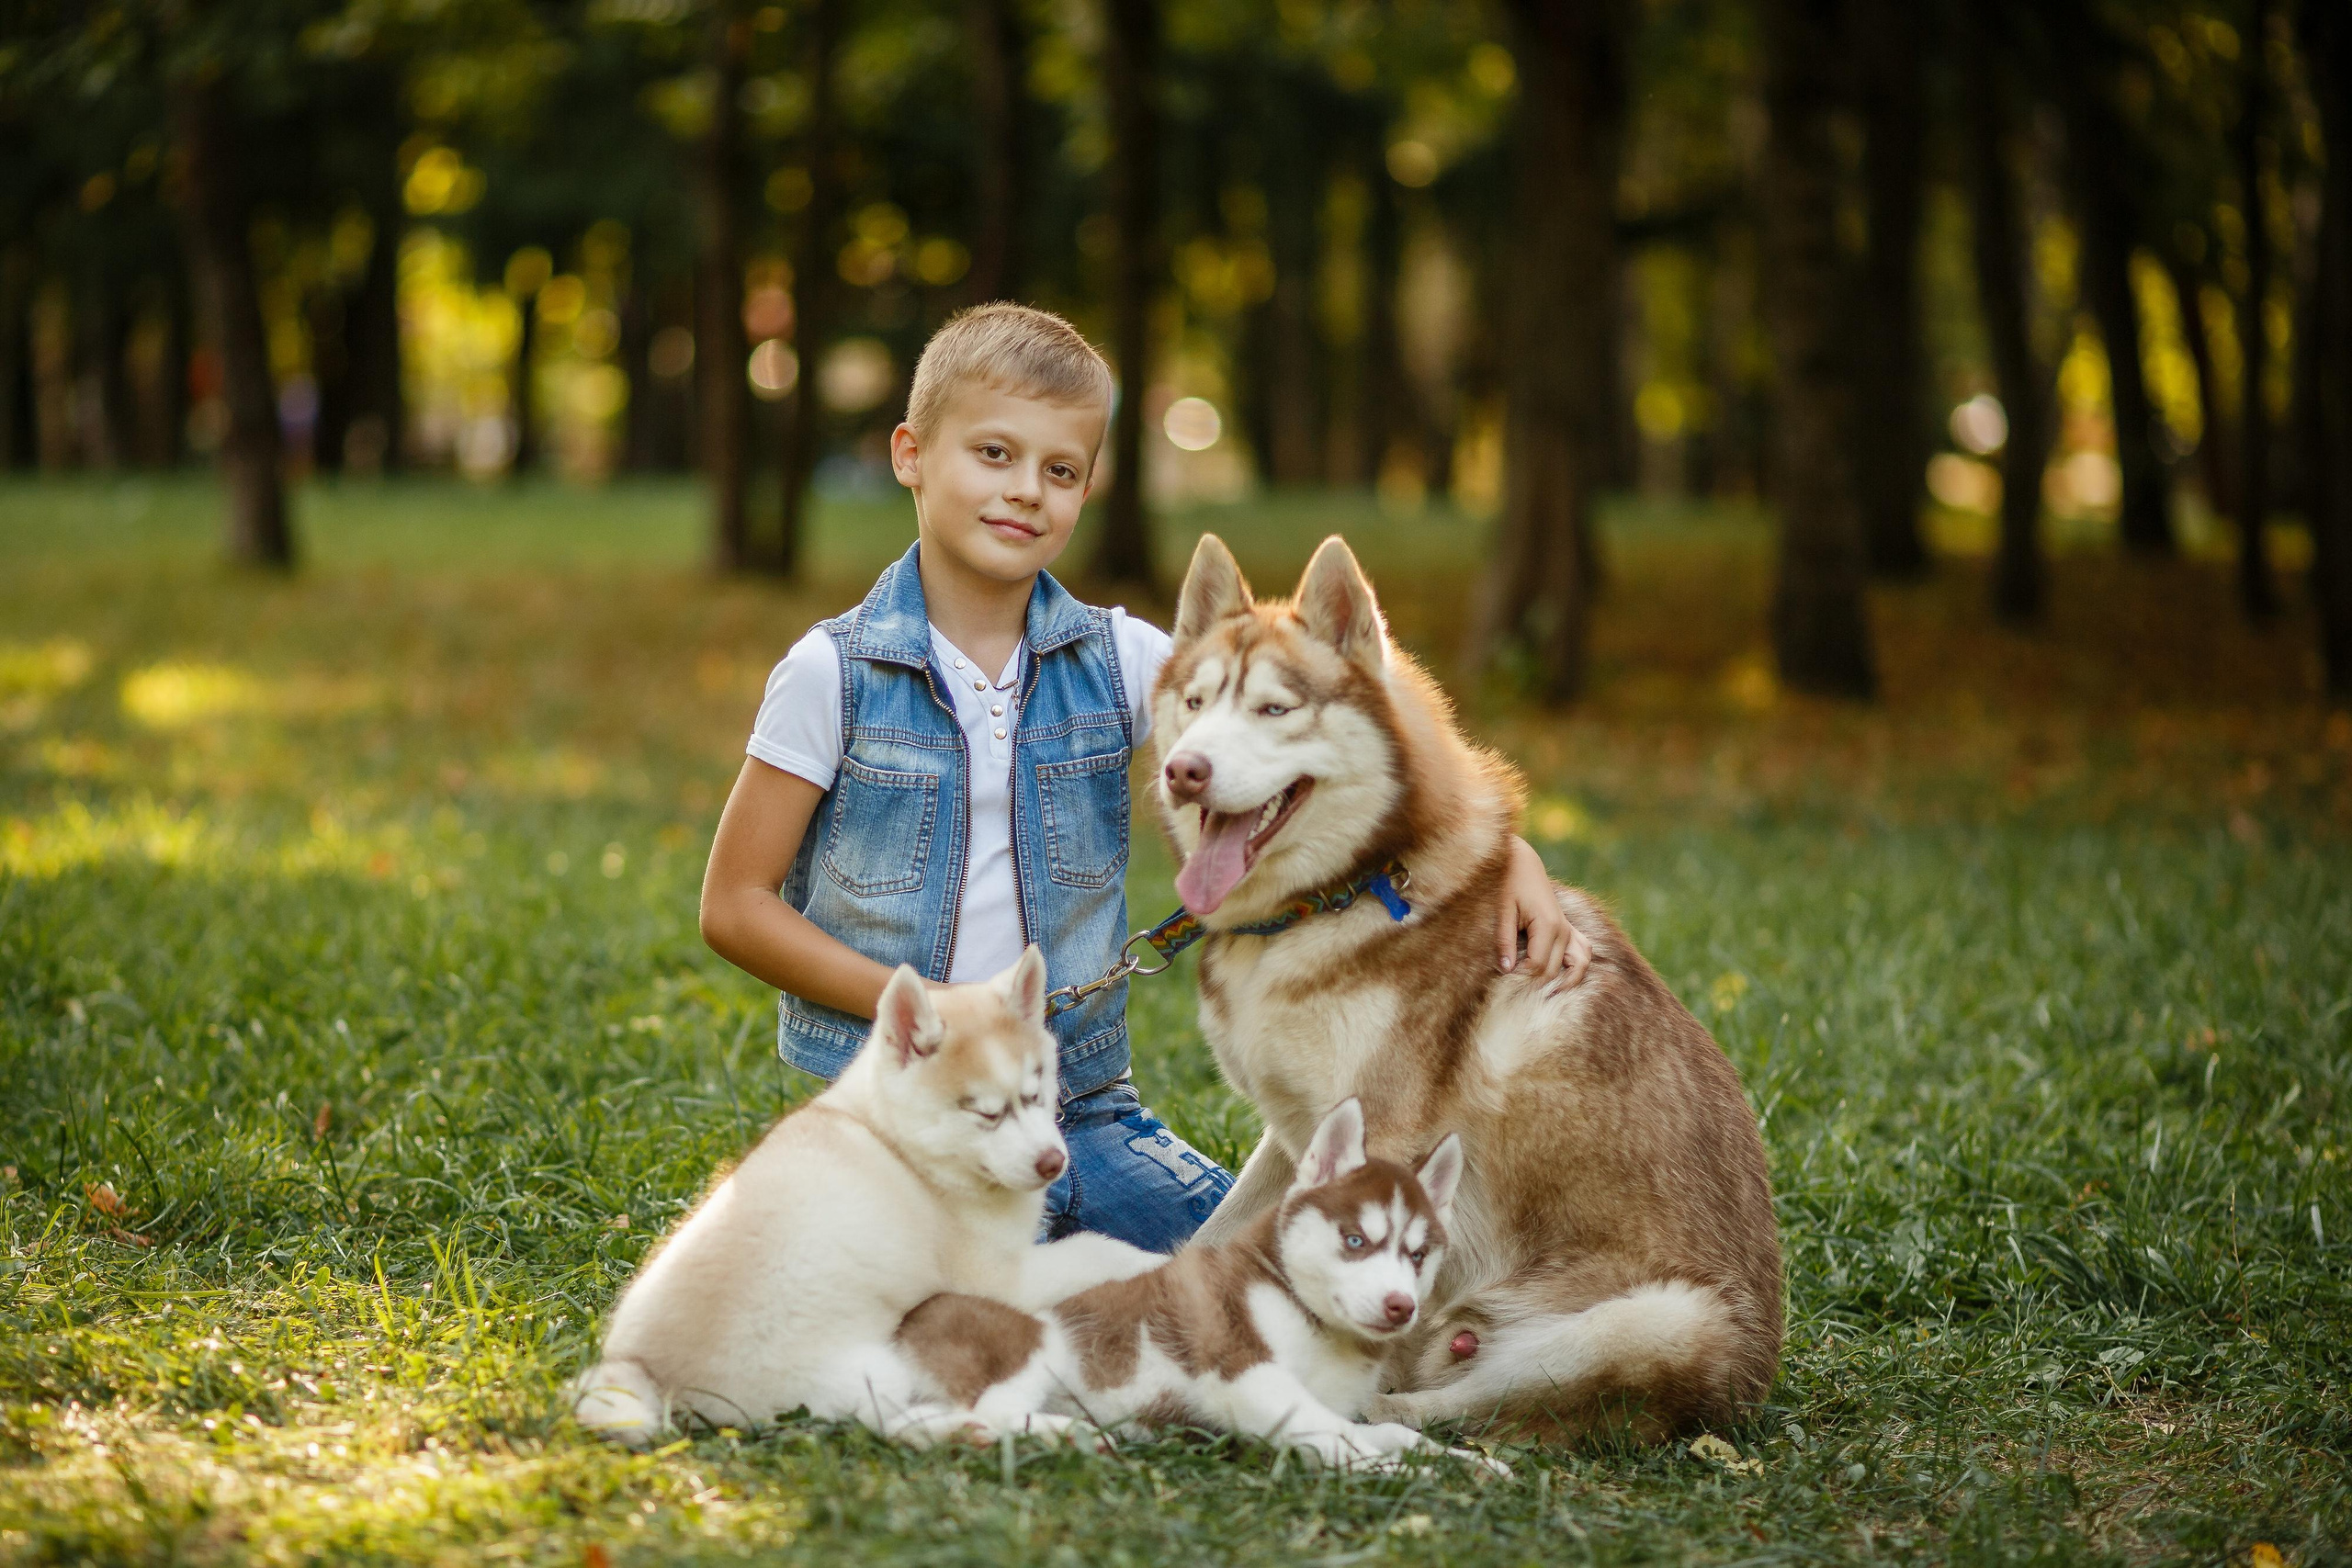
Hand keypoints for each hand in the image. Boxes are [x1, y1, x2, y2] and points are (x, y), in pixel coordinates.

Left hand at [1498, 836, 1591, 989]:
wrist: (1523, 863)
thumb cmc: (1509, 884)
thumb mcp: (1502, 911)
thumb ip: (1504, 942)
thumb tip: (1506, 970)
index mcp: (1548, 925)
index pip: (1537, 966)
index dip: (1520, 978)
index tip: (1503, 980)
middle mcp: (1564, 930)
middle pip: (1553, 971)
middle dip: (1536, 986)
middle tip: (1516, 996)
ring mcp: (1570, 930)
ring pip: (1578, 967)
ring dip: (1565, 984)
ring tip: (1547, 997)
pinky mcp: (1570, 929)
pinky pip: (1583, 954)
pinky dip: (1577, 969)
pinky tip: (1563, 981)